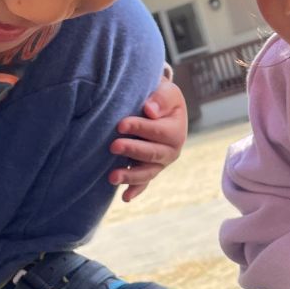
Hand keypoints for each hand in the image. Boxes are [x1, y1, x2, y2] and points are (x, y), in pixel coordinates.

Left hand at [110, 75, 188, 201]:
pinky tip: (125, 197)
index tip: (121, 125)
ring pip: (147, 173)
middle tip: (113, 146)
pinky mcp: (150, 170)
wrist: (159, 108)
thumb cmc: (161, 99)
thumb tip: (150, 110)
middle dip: (133, 150)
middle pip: (153, 154)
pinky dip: (135, 190)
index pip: (158, 131)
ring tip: (112, 177)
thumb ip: (161, 98)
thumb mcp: (166, 91)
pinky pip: (144, 183)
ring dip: (130, 176)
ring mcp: (160, 163)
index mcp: (177, 130)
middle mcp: (171, 150)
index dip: (140, 128)